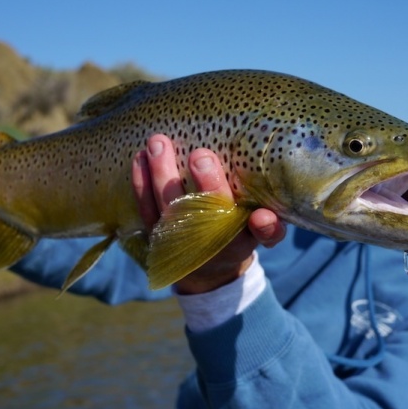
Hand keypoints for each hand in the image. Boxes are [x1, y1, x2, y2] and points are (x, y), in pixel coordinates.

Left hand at [132, 134, 285, 293]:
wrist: (207, 266)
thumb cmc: (237, 232)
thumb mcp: (257, 232)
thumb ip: (269, 226)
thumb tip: (265, 216)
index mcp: (242, 238)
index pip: (258, 233)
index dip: (263, 226)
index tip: (261, 214)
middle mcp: (211, 242)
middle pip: (209, 215)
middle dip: (206, 186)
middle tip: (201, 155)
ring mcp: (179, 238)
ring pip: (169, 207)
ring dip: (162, 174)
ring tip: (158, 142)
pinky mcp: (155, 233)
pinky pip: (145, 208)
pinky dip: (141, 182)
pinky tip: (139, 157)